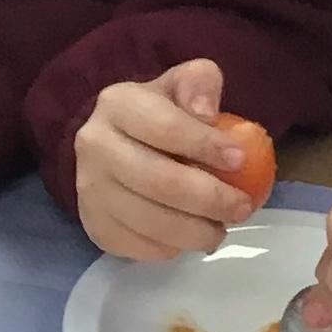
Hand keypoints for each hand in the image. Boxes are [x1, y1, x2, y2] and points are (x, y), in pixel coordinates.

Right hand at [72, 60, 255, 260]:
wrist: (118, 143)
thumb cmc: (161, 112)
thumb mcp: (184, 83)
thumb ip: (200, 84)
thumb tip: (206, 114)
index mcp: (117, 104)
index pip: (164, 127)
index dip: (204, 145)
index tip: (241, 161)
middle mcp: (94, 145)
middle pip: (157, 180)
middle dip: (209, 199)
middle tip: (242, 207)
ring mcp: (89, 189)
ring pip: (147, 220)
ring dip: (194, 232)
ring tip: (222, 229)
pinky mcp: (93, 225)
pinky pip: (136, 247)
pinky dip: (170, 249)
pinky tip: (191, 239)